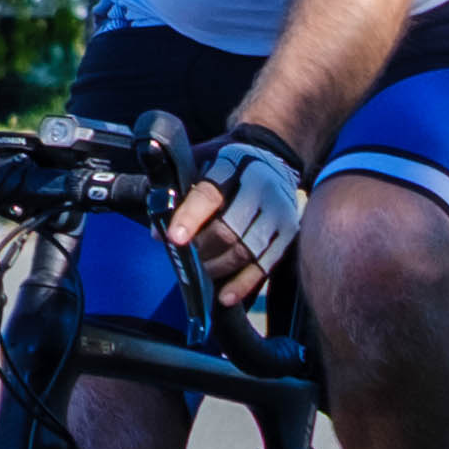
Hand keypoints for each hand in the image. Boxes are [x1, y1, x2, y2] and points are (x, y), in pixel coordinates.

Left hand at [171, 125, 304, 298]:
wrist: (271, 153)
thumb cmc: (223, 161)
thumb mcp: (197, 161)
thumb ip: (176, 191)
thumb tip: (158, 233)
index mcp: (232, 165)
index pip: (209, 195)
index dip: (190, 218)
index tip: (174, 238)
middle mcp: (260, 188)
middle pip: (229, 230)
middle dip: (202, 249)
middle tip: (186, 256)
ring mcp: (279, 212)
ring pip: (246, 251)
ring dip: (218, 268)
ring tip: (201, 272)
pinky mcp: (290, 233)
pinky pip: (266, 265)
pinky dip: (243, 283)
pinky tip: (225, 296)